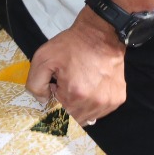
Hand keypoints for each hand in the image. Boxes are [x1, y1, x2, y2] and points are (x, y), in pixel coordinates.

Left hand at [26, 10, 126, 125]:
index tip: (54, 89)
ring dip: (78, 107)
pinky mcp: (118, 99)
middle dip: (65, 106)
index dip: (53, 103)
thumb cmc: (70, 46)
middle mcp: (95, 102)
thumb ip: (35, 84)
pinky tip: (88, 89)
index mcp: (76, 94)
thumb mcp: (42, 59)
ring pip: (87, 118)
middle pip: (73, 119)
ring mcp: (109, 102)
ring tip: (77, 86)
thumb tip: (42, 101)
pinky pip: (100, 112)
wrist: (100, 35)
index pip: (58, 115)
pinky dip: (91, 105)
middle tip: (64, 86)